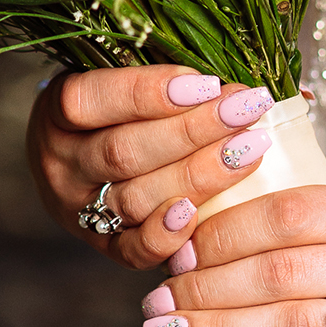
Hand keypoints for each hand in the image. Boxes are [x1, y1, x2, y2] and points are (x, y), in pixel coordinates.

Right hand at [27, 65, 279, 272]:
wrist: (76, 156)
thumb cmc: (116, 106)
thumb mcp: (124, 75)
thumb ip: (175, 75)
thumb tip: (268, 85)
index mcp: (57, 112)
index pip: (94, 99)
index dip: (150, 92)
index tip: (208, 83)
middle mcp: (60, 163)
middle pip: (124, 151)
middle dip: (193, 131)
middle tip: (247, 110)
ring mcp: (78, 209)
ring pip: (136, 198)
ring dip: (199, 176)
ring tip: (251, 149)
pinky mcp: (102, 245)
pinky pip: (132, 251)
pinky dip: (167, 236)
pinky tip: (200, 213)